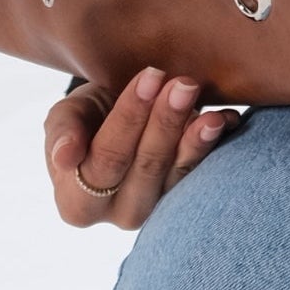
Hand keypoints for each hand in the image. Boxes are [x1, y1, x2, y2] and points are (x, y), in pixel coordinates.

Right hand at [44, 67, 243, 229]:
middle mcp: (119, 213)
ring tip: (211, 113)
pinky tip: (226, 122)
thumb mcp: (67, 116)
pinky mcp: (188, 199)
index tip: (151, 76)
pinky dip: (215, 146)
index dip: (129, 117)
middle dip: (166, 122)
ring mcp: (157, 208)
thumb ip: (63, 132)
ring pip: (178, 175)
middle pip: (146, 167)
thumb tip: (65, 157)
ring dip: (197, 140)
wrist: (118, 121)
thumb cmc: (87, 119)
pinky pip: (204, 175)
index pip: (107, 158)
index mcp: (78, 203)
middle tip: (185, 84)